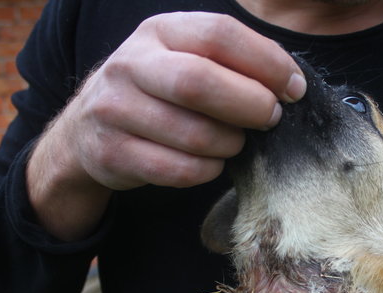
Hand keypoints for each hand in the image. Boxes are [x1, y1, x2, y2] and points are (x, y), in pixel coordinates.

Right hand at [27, 12, 305, 239]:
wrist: (88, 129)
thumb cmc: (158, 92)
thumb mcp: (185, 59)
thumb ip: (232, 63)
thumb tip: (290, 85)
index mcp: (159, 31)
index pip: (219, 34)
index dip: (266, 62)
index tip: (294, 89)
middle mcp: (131, 64)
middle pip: (198, 82)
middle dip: (249, 105)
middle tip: (271, 119)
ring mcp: (115, 109)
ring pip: (192, 134)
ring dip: (229, 144)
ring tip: (235, 142)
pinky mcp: (111, 153)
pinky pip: (177, 170)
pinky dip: (207, 171)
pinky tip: (211, 163)